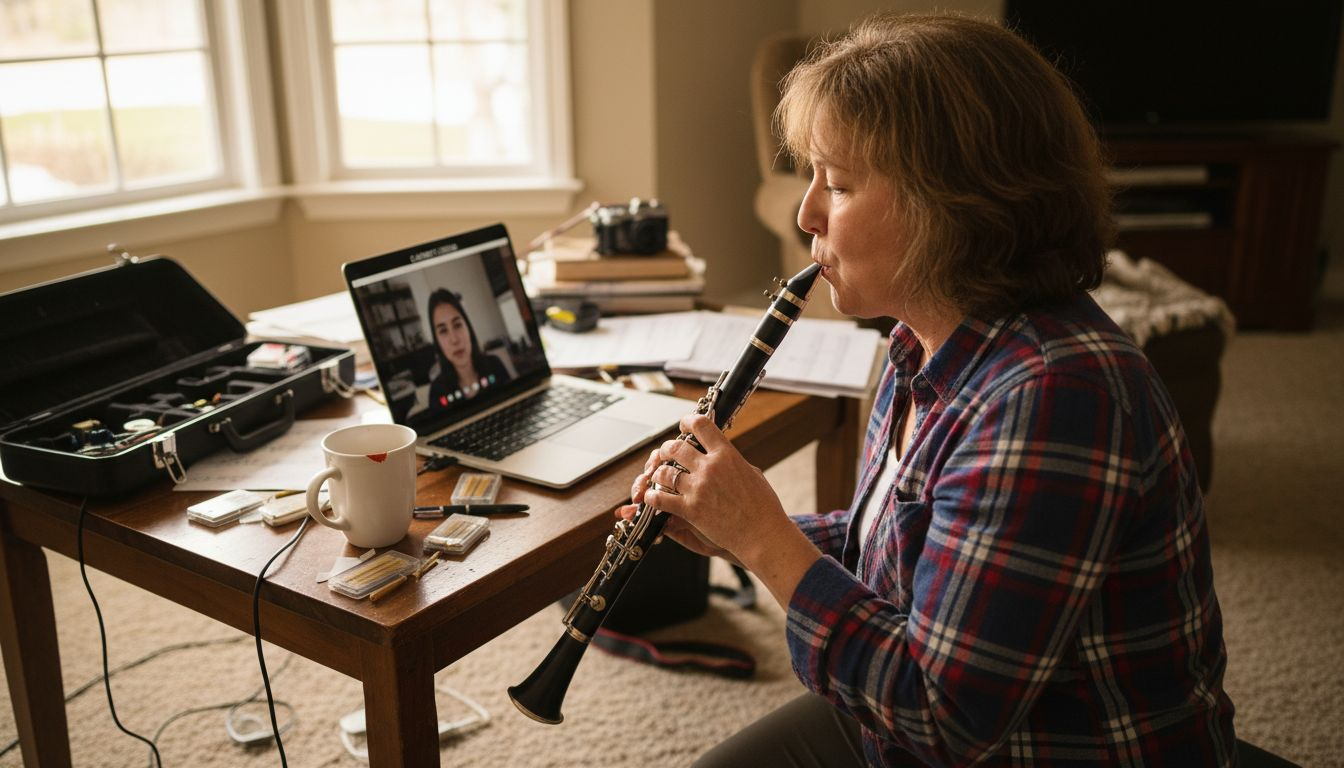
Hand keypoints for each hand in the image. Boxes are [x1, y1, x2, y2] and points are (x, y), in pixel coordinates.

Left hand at [618, 413, 822, 604]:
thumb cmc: (763, 506)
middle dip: (666, 449)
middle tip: (665, 453)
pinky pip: (661, 498)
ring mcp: (699, 488)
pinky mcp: (691, 510)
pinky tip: (652, 496)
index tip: (684, 425)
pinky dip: (653, 496)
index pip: (701, 425)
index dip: (688, 421)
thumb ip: (732, 461)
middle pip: (676, 447)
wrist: (763, 534)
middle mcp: (710, 468)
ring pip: (664, 472)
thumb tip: (721, 453)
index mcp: (727, 455)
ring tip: (659, 476)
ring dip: (658, 473)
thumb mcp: (752, 473)